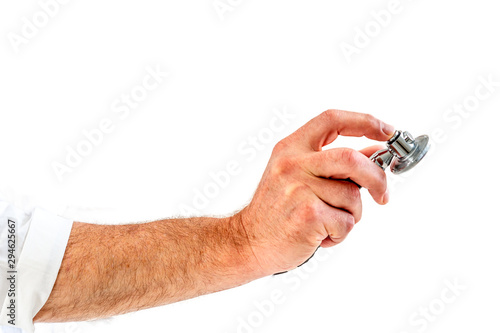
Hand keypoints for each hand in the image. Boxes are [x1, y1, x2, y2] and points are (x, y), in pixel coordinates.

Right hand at [235, 109, 394, 274]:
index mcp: (291, 148)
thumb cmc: (277, 211)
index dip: (365, 122)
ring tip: (328, 222)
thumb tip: (376, 151)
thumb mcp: (298, 177)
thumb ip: (336, 163)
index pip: (332, 120)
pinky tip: (320, 235)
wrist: (249, 242)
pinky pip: (346, 222)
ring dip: (351, 215)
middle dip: (377, 178)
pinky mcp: (307, 215)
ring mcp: (298, 189)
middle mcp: (293, 164)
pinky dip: (341, 234)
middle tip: (383, 194)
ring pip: (352, 196)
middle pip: (352, 158)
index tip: (387, 131)